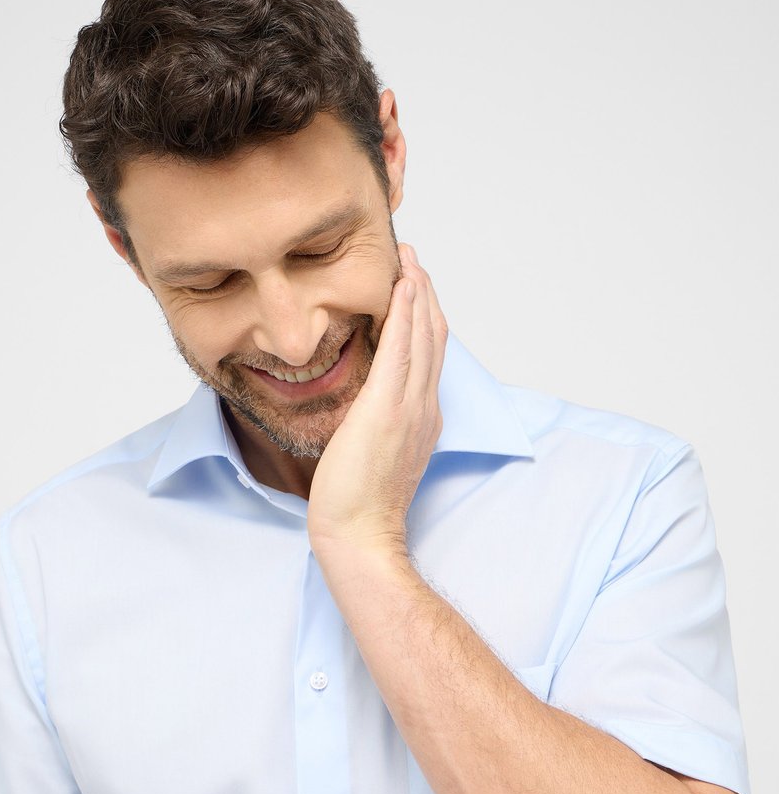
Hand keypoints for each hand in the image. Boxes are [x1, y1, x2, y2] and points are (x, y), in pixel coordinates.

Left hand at [307, 244, 446, 565]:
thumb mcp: (375, 454)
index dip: (424, 318)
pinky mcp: (388, 408)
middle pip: (435, 337)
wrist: (359, 533)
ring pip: (424, 335)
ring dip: (417, 292)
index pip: (430, 356)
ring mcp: (410, 407)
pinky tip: (401, 287)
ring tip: (407, 259)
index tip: (411, 288)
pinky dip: (405, 314)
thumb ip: (379, 424)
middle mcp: (425, 407)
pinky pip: (402, 349)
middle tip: (411, 259)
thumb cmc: (358, 503)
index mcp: (423, 418)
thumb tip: (366, 406)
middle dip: (425, 294)